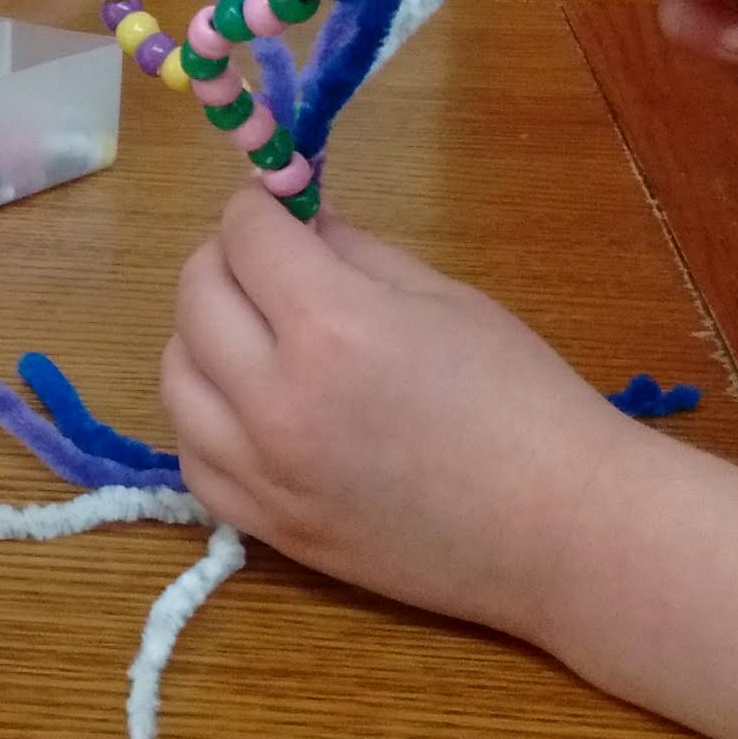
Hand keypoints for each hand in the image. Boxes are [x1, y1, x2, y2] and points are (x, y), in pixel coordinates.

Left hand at [161, 186, 645, 640]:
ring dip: (203, 338)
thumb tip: (295, 225)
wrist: (560, 531)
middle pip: (195, 296)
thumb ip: (352, 253)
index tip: (276, 208)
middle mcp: (276, 399)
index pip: (243, 235)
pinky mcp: (266, 526)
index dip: (257, 208)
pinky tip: (250, 406)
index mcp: (331, 327)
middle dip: (225, 260)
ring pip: (177, 375)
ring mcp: (262, 472)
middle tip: (267, 262)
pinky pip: (193, 455)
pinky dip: (207, 418)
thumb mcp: (444, 298)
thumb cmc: (524, 401)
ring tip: (255, 334)